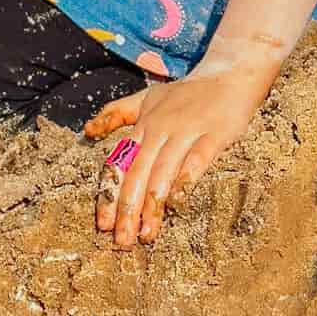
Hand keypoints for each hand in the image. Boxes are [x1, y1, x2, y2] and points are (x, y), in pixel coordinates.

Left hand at [84, 65, 269, 248]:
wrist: (229, 74)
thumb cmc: (186, 93)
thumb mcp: (146, 98)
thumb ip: (116, 113)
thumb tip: (87, 132)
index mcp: (143, 125)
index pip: (120, 164)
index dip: (110, 195)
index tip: (103, 225)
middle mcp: (160, 128)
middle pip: (138, 173)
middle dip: (127, 210)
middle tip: (122, 241)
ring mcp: (187, 130)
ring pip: (163, 171)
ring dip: (153, 205)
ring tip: (147, 235)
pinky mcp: (214, 134)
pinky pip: (196, 160)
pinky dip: (185, 181)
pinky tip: (178, 204)